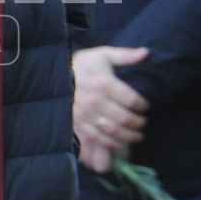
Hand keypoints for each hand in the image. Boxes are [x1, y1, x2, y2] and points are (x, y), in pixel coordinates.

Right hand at [72, 45, 149, 171]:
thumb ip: (126, 55)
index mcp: (104, 84)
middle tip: (143, 123)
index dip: (144, 106)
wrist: (53, 76)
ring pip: (114, 132)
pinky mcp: (79, 126)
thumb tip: (147, 53)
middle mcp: (96, 101)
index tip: (145, 107)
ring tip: (137, 136)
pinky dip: (113, 145)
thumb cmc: (82, 65)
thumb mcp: (103, 55)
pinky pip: (99, 140)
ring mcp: (86, 116)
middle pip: (125, 119)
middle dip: (139, 123)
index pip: (133, 100)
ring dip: (129, 137)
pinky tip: (121, 146)